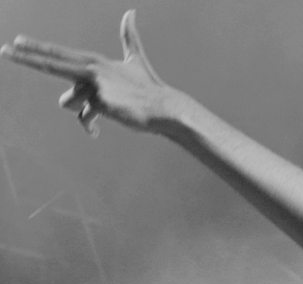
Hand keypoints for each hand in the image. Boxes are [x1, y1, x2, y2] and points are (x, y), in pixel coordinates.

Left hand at [3, 12, 176, 137]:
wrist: (165, 108)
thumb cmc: (148, 88)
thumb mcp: (135, 61)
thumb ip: (129, 37)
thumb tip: (131, 11)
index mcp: (94, 60)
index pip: (58, 53)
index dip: (35, 47)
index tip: (16, 42)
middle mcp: (90, 69)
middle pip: (50, 63)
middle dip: (24, 56)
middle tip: (4, 50)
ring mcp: (93, 85)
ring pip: (70, 103)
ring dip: (83, 113)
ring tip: (104, 112)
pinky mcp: (98, 101)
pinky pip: (83, 119)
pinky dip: (90, 126)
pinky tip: (99, 130)